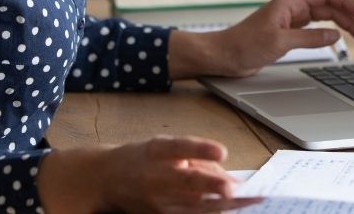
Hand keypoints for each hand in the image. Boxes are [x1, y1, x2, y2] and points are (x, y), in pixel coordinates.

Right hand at [37, 135, 261, 212]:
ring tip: (247, 201)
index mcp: (156, 150)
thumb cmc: (142, 158)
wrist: (106, 179)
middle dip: (212, 186)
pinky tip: (230, 210)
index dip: (201, 149)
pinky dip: (211, 213)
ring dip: (221, 206)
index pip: (179, 148)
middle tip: (234, 188)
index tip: (222, 151)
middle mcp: (155, 175)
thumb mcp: (165, 147)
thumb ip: (197, 157)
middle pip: (187, 182)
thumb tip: (231, 177)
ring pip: (193, 206)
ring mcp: (156, 200)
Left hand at [201, 0, 353, 77]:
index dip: (346, 2)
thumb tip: (335, 35)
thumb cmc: (244, 46)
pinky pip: (314, 29)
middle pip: (328, 7)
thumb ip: (309, 38)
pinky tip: (337, 40)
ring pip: (323, 18)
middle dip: (349, 18)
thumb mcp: (280, 42)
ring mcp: (289, 20)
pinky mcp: (287, 33)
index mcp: (289, 2)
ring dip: (342, 26)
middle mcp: (291, 8)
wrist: (223, 56)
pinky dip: (328, 33)